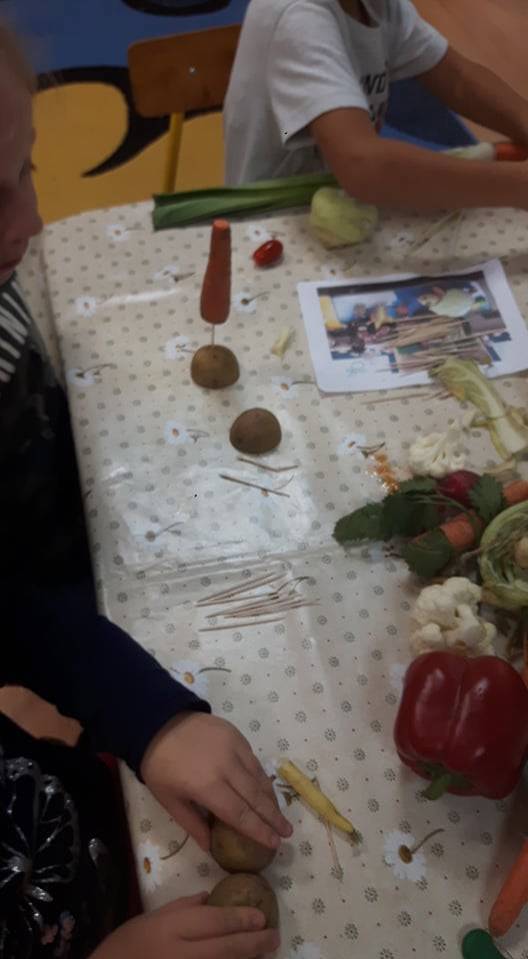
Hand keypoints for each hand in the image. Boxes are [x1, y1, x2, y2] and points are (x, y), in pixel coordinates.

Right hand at [91, 893, 279, 958]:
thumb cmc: (126, 944)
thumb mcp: (152, 918)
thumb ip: (183, 907)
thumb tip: (211, 898)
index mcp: (171, 928)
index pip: (214, 922)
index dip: (241, 919)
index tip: (261, 916)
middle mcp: (181, 954)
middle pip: (226, 948)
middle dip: (254, 943)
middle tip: (275, 937)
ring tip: (265, 953)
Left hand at [141, 713, 291, 850]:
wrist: (158, 722)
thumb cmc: (160, 766)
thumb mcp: (169, 800)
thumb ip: (193, 824)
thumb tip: (211, 848)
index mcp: (207, 787)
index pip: (240, 814)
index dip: (259, 830)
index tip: (275, 843)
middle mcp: (226, 767)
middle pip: (256, 797)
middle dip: (274, 817)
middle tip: (288, 832)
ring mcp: (234, 748)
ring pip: (259, 777)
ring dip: (271, 797)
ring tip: (279, 814)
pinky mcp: (236, 735)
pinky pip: (254, 760)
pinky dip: (261, 776)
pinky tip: (265, 788)